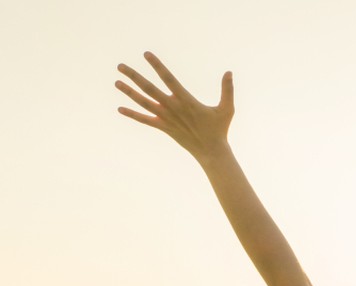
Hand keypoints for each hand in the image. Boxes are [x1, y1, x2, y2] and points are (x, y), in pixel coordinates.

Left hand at [116, 52, 233, 162]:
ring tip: (116, 82)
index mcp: (186, 100)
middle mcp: (172, 107)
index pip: (168, 78)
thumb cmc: (220, 129)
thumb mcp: (227, 109)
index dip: (157, 66)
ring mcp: (166, 118)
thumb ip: (227, 90)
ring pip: (143, 102)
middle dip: (134, 76)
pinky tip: (120, 109)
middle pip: (148, 89)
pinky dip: (132, 114)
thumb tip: (229, 72)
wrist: (211, 151)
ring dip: (129, 92)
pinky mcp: (163, 128)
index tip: (146, 54)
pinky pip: (145, 120)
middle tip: (120, 66)